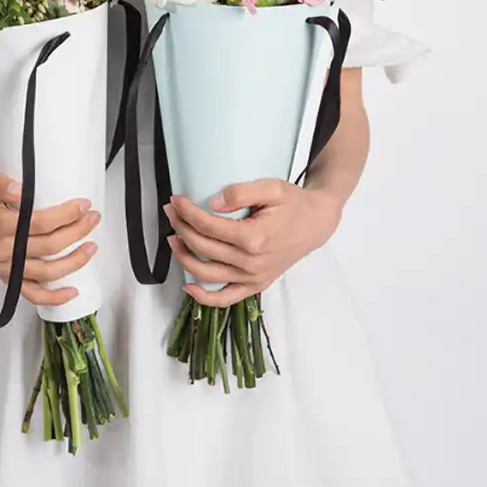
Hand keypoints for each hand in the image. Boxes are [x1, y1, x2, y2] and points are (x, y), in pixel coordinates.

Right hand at [0, 169, 100, 306]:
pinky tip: (72, 291)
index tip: (84, 205)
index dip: (64, 215)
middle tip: (93, 218)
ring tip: (92, 246)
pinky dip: (53, 297)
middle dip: (76, 232)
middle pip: (47, 246)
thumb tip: (19, 190)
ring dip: (74, 261)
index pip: (36, 223)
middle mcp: (0, 250)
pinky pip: (31, 294)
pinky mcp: (8, 278)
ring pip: (45, 271)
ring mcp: (5, 267)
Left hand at [164, 179, 342, 306]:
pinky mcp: (255, 286)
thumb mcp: (271, 188)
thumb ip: (241, 193)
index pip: (207, 226)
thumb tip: (213, 203)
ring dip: (183, 257)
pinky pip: (224, 299)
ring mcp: (253, 278)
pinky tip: (187, 285)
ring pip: (206, 274)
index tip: (175, 200)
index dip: (187, 212)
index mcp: (254, 238)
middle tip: (170, 211)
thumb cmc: (294, 204)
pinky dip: (203, 297)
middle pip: (202, 247)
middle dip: (180, 227)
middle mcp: (251, 263)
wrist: (316, 224)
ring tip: (173, 238)